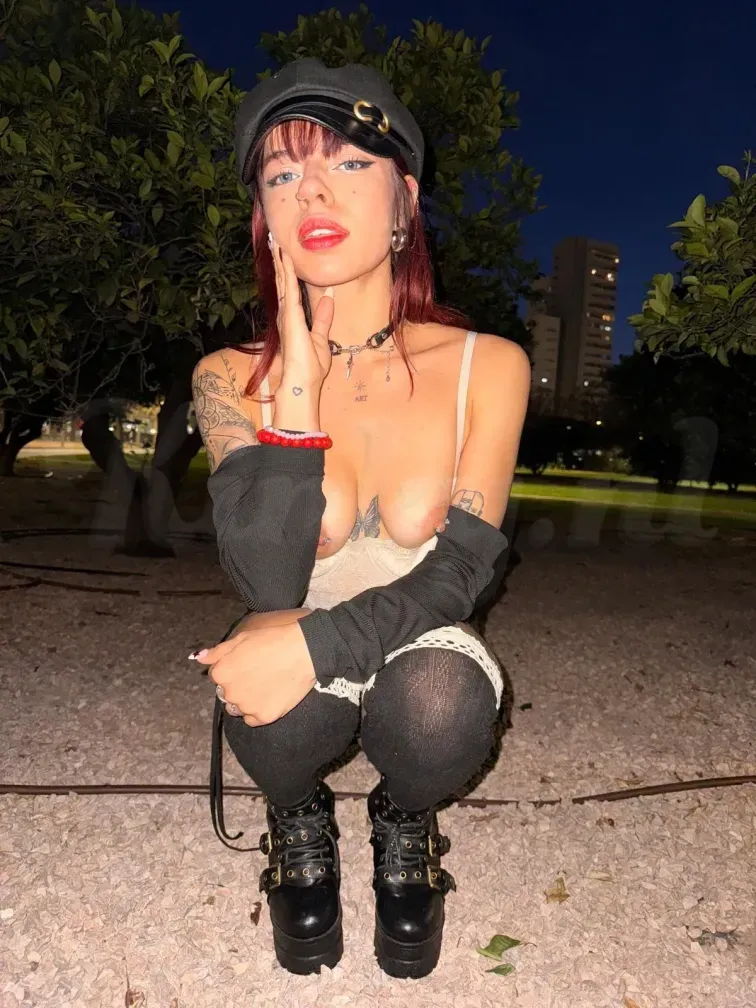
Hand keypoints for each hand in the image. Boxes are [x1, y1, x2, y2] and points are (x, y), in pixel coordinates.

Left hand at [194, 621, 315, 726]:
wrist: (303, 651)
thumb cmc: (272, 640)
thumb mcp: (241, 638)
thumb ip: (217, 652)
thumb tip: (199, 658)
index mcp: (221, 673)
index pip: (217, 676)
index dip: (232, 668)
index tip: (247, 663)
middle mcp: (229, 693)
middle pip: (227, 693)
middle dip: (237, 685)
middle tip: (258, 673)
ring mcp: (246, 707)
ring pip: (238, 707)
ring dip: (246, 699)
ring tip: (265, 684)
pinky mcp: (263, 717)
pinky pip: (252, 719)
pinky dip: (258, 710)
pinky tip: (270, 695)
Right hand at [271, 238, 333, 385]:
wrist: (303, 384)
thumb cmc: (310, 368)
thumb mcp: (321, 338)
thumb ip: (322, 317)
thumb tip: (328, 297)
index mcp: (293, 320)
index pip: (289, 291)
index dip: (287, 273)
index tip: (284, 256)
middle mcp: (286, 315)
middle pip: (282, 283)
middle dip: (279, 263)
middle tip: (275, 242)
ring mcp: (286, 315)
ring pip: (283, 282)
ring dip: (280, 262)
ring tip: (276, 243)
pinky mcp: (290, 317)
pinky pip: (289, 289)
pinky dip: (288, 272)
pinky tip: (286, 258)